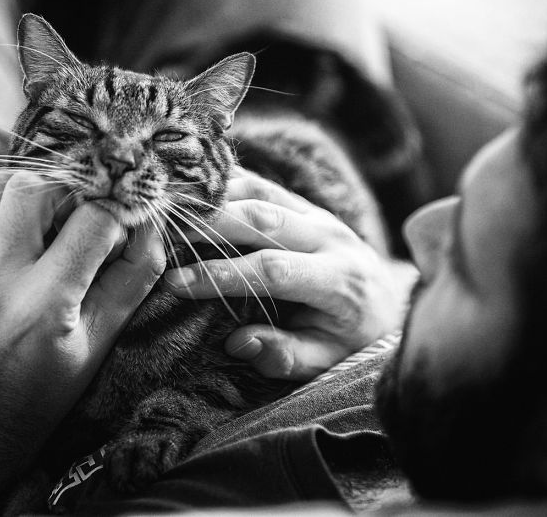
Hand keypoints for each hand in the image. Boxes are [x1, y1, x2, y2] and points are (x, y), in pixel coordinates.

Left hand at [0, 170, 164, 513]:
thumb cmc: (49, 383)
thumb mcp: (103, 338)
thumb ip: (134, 277)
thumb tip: (151, 222)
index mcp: (43, 305)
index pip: (93, 221)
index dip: (121, 211)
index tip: (129, 218)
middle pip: (39, 187)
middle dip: (75, 190)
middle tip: (89, 213)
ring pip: (0, 184)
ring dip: (38, 187)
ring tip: (56, 215)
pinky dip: (6, 204)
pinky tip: (24, 229)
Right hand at [165, 169, 414, 380]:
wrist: (387, 303)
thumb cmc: (349, 339)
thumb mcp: (325, 361)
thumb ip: (286, 355)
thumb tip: (239, 343)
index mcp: (339, 280)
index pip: (273, 270)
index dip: (221, 275)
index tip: (176, 284)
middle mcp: (331, 238)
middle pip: (264, 219)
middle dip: (208, 225)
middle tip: (160, 236)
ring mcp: (319, 214)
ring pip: (261, 193)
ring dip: (212, 199)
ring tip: (168, 209)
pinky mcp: (306, 204)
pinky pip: (263, 185)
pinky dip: (226, 185)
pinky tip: (192, 190)